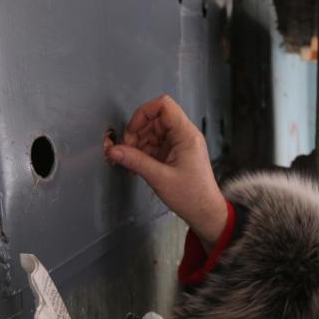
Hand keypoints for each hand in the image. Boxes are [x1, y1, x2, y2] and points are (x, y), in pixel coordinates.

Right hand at [105, 95, 227, 248]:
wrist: (205, 212)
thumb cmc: (192, 196)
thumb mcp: (159, 178)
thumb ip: (135, 161)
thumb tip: (114, 150)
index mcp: (186, 135)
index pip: (163, 106)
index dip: (143, 113)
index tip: (132, 131)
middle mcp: (184, 135)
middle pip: (155, 119)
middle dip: (138, 131)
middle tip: (127, 150)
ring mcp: (180, 144)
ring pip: (153, 131)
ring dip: (139, 143)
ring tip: (131, 161)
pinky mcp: (175, 153)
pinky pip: (155, 144)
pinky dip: (144, 152)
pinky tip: (138, 165)